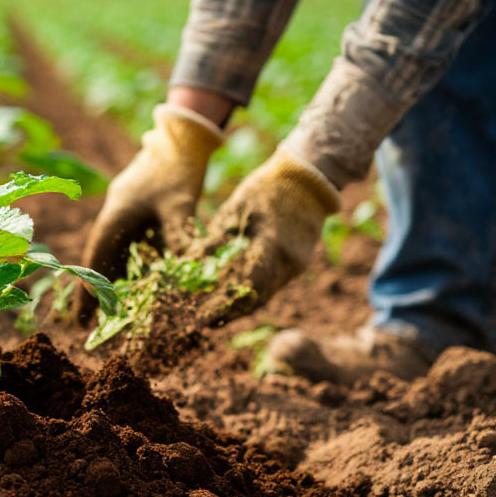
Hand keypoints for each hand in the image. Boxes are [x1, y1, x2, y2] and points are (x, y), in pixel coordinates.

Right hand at [78, 102, 224, 319]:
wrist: (183, 135)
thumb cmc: (178, 168)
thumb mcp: (180, 204)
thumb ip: (179, 237)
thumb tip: (187, 270)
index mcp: (117, 215)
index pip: (96, 260)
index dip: (87, 291)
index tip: (80, 320)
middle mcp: (117, 215)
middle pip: (103, 259)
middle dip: (97, 291)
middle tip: (92, 323)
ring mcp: (129, 211)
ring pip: (118, 252)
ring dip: (116, 279)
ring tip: (114, 309)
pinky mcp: (143, 208)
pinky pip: (134, 242)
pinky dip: (135, 263)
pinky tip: (142, 282)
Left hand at [194, 148, 340, 322]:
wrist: (307, 178)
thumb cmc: (265, 188)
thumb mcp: (233, 210)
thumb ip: (214, 240)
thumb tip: (188, 266)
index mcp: (272, 246)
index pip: (247, 288)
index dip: (223, 305)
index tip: (200, 315)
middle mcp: (289, 262)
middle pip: (256, 300)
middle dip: (227, 312)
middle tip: (200, 318)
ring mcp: (297, 265)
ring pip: (265, 296)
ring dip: (239, 305)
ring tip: (211, 310)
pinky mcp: (298, 264)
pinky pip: (273, 286)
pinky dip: (251, 292)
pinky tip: (231, 294)